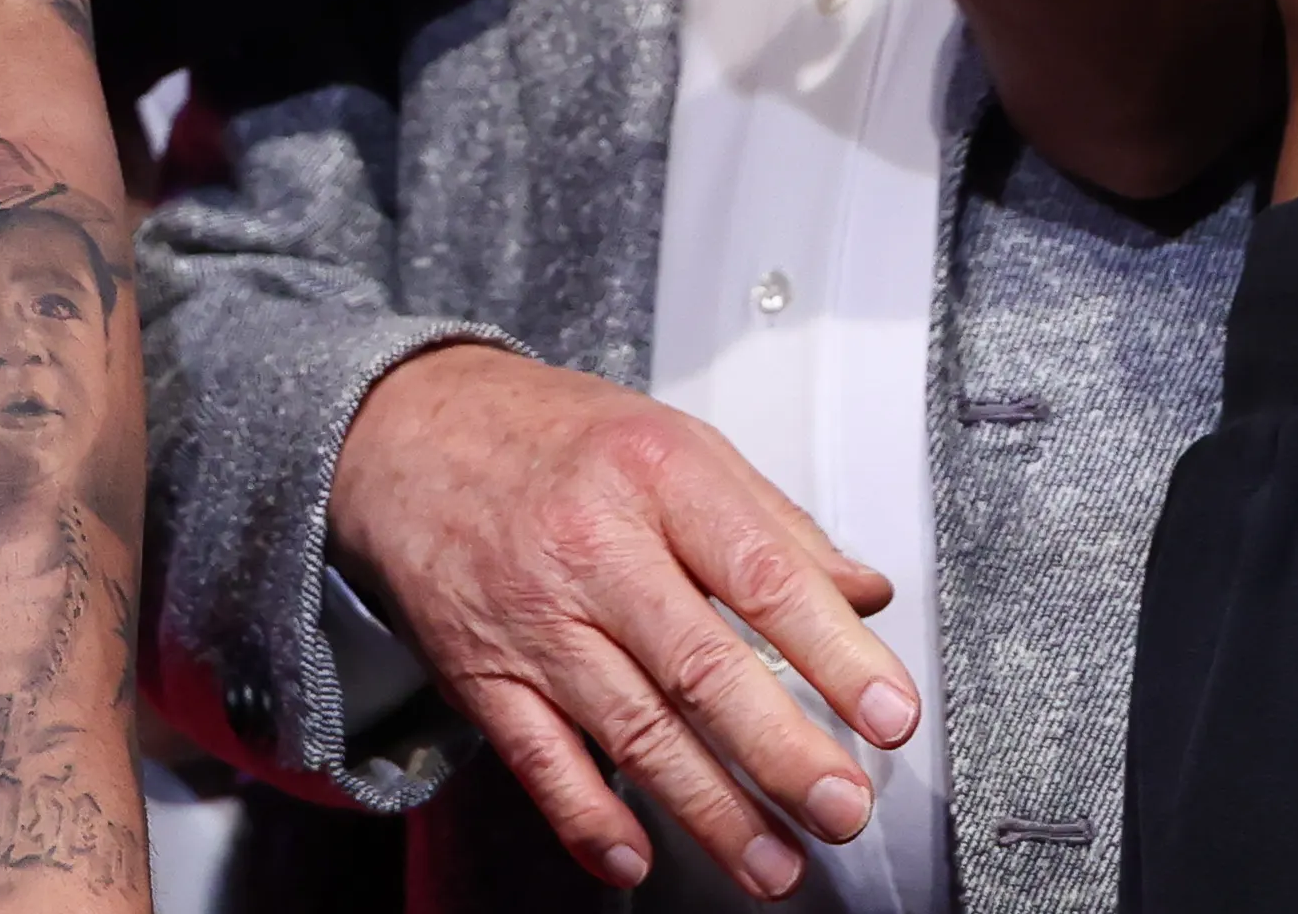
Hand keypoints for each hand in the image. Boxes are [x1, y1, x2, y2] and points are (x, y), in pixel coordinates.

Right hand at [327, 343, 917, 898]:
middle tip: (844, 807)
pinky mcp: (482, 675)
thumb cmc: (555, 439)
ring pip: (632, 730)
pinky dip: (589, 819)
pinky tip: (637, 857)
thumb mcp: (674, 443)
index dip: (835, 651)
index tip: (891, 713)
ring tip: (775, 863)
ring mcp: (534, 620)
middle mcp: (595, 549)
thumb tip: (866, 595)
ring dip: (710, 810)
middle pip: (701, 667)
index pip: (764, 574)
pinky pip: (541, 760)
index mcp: (658, 476)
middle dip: (781, 752)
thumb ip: (774, 525)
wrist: (406, 434)